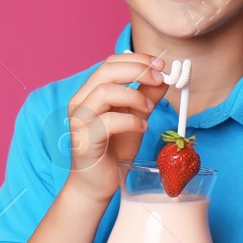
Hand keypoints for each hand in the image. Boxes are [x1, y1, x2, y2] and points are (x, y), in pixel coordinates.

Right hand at [62, 53, 168, 206]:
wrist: (98, 183)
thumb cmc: (114, 150)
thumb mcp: (136, 117)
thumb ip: (146, 97)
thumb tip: (163, 78)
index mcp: (89, 92)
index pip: (110, 63)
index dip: (137, 59)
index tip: (161, 65)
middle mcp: (80, 102)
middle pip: (106, 71)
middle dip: (138, 70)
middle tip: (160, 78)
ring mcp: (79, 120)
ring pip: (105, 91)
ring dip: (134, 96)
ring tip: (149, 109)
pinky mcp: (84, 140)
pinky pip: (107, 121)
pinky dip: (130, 121)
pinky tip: (142, 127)